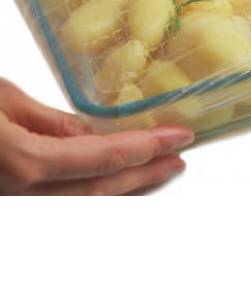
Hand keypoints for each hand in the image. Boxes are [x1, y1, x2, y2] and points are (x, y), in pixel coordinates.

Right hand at [0, 78, 194, 194]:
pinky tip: (112, 181)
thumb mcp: (6, 99)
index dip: (148, 148)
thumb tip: (95, 131)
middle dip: (146, 175)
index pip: (105, 157)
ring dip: (124, 189)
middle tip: (178, 159)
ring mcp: (14, 202)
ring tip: (155, 172)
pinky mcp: (8, 198)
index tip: (179, 137)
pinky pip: (60, 202)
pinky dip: (93, 192)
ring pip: (81, 204)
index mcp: (27, 161)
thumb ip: (53, 121)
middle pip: (100, 190)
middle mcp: (22, 193)